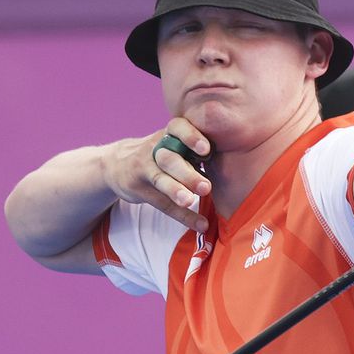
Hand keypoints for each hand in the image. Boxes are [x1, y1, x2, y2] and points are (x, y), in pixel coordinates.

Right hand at [113, 117, 212, 233]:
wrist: (118, 164)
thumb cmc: (160, 153)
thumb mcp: (173, 144)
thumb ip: (195, 150)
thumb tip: (235, 162)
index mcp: (169, 134)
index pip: (177, 128)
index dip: (191, 137)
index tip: (205, 150)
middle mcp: (155, 149)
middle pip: (170, 159)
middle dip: (187, 173)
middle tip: (206, 187)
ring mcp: (144, 168)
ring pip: (161, 180)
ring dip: (177, 191)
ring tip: (191, 201)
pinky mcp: (138, 188)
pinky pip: (161, 203)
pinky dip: (182, 216)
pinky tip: (200, 225)